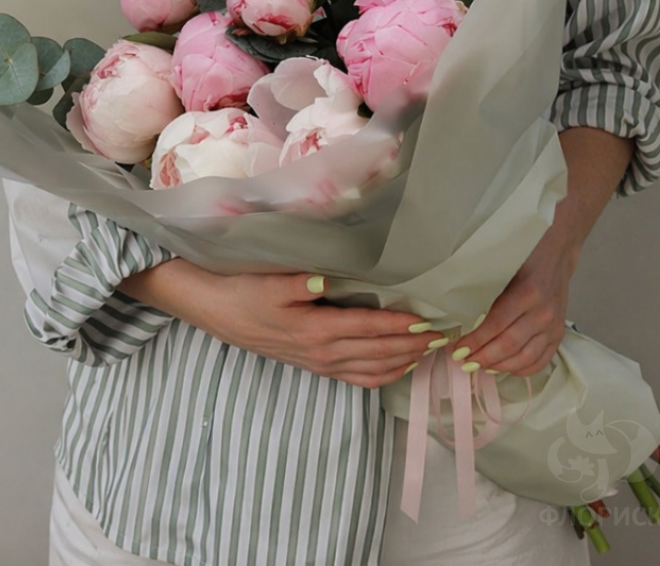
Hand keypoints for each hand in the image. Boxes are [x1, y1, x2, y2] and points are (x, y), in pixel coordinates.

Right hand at [120, 260, 443, 388]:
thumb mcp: (266, 282)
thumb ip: (296, 283)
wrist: (213, 309)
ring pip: (372, 369)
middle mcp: (323, 353)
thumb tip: (323, 280)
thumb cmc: (242, 290)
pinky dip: (382, 375)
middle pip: (379, 353)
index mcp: (316, 330)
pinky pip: (356, 379)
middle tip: (445, 336)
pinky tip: (396, 367)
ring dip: (403, 362)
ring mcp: (319, 363)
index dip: (403, 326)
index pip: (370, 329)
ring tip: (430, 351)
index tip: (433, 320)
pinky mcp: (313, 364)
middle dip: (414, 346)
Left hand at [452, 228, 575, 375]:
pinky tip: (503, 368)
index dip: (475, 341)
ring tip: (479, 366)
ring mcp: (553, 326)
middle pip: (509, 345)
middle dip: (483, 357)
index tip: (457, 349)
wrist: (555, 252)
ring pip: (524, 358)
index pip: (496, 325)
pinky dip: (521, 369)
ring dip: (499, 366)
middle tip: (464, 362)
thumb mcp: (502, 265)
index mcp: (527, 293)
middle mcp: (542, 313)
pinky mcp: (559, 334)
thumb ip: (485, 288)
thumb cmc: (523, 256)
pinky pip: (541, 360)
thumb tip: (457, 312)